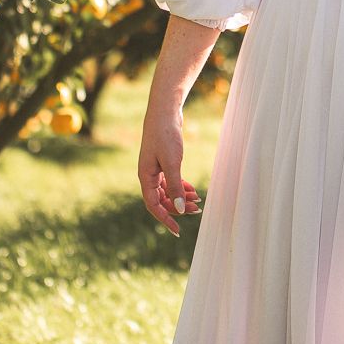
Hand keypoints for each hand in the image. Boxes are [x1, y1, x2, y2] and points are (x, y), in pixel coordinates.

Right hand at [137, 103, 201, 234]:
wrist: (164, 113)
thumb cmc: (165, 135)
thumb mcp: (172, 162)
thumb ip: (175, 186)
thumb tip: (177, 209)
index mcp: (145, 177)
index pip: (154, 206)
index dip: (165, 219)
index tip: (178, 230)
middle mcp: (148, 175)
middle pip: (162, 200)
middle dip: (178, 207)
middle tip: (196, 211)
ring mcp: (155, 169)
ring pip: (167, 191)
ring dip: (181, 197)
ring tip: (198, 201)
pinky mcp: (163, 162)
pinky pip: (171, 181)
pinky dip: (181, 187)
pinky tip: (192, 190)